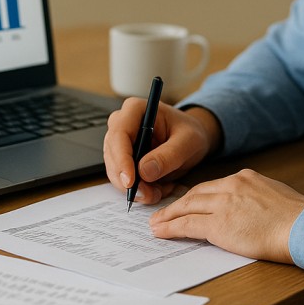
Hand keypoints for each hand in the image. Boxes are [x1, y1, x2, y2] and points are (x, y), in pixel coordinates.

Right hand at [103, 101, 219, 204]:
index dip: (121, 159)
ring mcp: (119, 142)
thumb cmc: (190, 133)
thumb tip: (144, 171)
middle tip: (150, 195)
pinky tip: (157, 188)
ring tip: (160, 191)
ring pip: (115, 171)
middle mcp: (121, 123)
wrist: (191, 140)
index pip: (119, 134)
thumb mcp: (188, 142)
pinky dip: (139, 189)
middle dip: (129, 180)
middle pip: (113, 155)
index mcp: (135, 109)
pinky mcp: (121, 158)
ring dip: (135, 188)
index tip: (130, 182)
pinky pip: (122, 179)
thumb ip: (169, 155)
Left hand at [148, 169, 303, 262]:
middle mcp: (231, 185)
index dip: (196, 196)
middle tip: (163, 212)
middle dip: (177, 204)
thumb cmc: (298, 218)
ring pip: (187, 207)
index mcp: (245, 178)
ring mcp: (224, 204)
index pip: (212, 186)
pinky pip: (187, 225)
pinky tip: (161, 232)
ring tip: (156, 223)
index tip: (185, 202)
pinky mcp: (219, 224)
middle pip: (196, 194)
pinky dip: (171, 228)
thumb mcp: (275, 196)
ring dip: (168, 216)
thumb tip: (250, 209)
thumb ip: (256, 198)